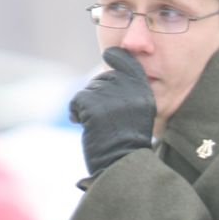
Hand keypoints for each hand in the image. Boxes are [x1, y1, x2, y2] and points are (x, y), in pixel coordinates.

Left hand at [69, 48, 155, 175]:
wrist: (120, 164)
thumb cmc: (126, 143)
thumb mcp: (137, 112)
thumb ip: (127, 90)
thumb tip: (108, 62)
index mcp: (142, 90)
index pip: (127, 61)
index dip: (116, 57)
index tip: (109, 55)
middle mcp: (128, 89)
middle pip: (102, 79)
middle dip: (97, 96)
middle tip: (105, 120)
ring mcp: (110, 96)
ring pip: (88, 90)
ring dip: (86, 108)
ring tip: (98, 127)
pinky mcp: (92, 105)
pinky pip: (76, 101)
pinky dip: (76, 114)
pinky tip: (86, 128)